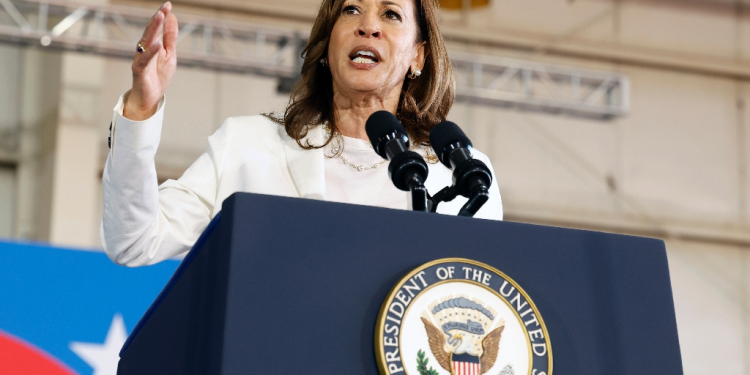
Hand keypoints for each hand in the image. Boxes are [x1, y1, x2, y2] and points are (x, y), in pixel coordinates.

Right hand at [123, 2, 177, 120]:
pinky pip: (144, 60)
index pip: (157, 27)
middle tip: (163, 8)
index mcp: (152, 44)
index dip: (162, 16)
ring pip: (146, 41)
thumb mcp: (169, 54)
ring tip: (160, 17)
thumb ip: (170, 37)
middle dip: (157, 18)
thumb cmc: (158, 76)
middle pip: (150, 31)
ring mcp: (141, 59)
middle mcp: (144, 49)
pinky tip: (158, 44)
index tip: (168, 5)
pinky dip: (151, 52)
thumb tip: (172, 18)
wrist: (150, 98)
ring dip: (153, 29)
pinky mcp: (139, 70)